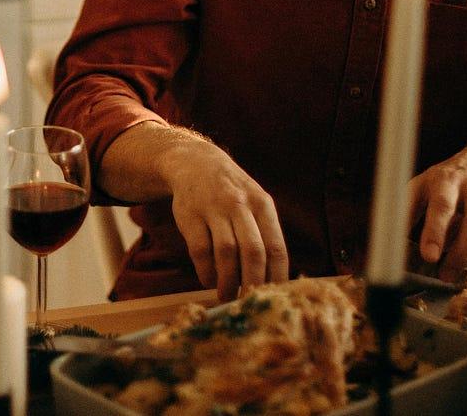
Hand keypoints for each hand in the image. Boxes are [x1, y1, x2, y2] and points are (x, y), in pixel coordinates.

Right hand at [162, 138, 288, 300]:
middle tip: (249, 303)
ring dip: (227, 281)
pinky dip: (206, 271)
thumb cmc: (232, 194)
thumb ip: (265, 235)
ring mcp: (213, 208)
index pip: (276, 247)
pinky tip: (209, 280)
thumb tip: (276, 280)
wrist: (195, 163)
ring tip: (227, 296)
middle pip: (253, 251)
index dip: (277, 277)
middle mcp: (240, 204)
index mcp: (262, 204)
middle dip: (252, 283)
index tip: (273, 298)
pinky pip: (200, 250)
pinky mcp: (190, 215)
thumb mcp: (254, 203)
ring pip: (226, 252)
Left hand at [408, 138, 466, 280]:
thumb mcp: (422, 185)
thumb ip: (407, 209)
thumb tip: (390, 238)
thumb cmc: (450, 178)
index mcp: (447, 179)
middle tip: (443, 274)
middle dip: (459, 254)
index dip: (435, 232)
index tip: (428, 256)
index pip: (442, 205)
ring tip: (455, 266)